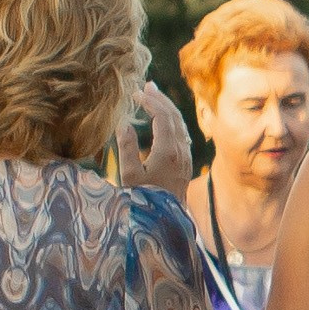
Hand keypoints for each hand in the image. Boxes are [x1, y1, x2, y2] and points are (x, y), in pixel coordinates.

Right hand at [124, 79, 194, 196]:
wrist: (164, 223)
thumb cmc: (143, 201)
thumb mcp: (129, 176)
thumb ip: (127, 148)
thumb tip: (123, 124)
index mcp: (168, 151)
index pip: (162, 117)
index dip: (149, 102)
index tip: (136, 93)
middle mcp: (181, 152)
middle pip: (174, 116)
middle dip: (161, 99)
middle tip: (148, 85)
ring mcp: (185, 158)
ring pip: (180, 125)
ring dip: (168, 109)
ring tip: (155, 97)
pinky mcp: (185, 165)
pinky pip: (182, 135)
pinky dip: (172, 122)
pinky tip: (165, 121)